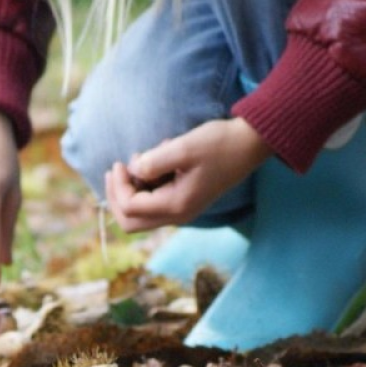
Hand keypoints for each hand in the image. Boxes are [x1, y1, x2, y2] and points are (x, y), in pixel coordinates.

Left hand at [104, 117, 270, 232]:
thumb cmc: (219, 144)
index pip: (130, 207)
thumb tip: (133, 170)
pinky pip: (153, 202)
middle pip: (130, 222)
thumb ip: (153, 161)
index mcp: (177, 205)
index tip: (120, 162)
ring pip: (139, 214)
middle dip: (117, 196)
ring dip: (132, 189)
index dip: (118, 186)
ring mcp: (181, 210)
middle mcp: (178, 215)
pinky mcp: (183, 201)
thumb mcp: (183, 148)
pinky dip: (146, 184)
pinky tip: (158, 158)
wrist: (248, 145)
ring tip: (145, 157)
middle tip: (117, 169)